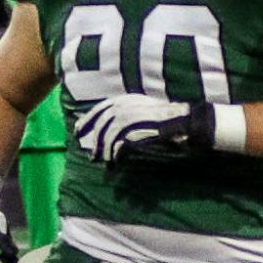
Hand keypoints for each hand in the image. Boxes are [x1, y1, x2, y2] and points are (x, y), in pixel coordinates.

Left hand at [73, 94, 207, 162]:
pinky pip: (118, 146)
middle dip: (93, 139)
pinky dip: (114, 156)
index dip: (87, 119)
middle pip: (101, 124)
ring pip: (107, 137)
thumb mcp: (145, 108)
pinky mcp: (134, 132)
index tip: (78, 130)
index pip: (101, 108)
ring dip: (104, 152)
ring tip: (104, 162)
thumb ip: (130, 110)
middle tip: (90, 154)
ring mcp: (129, 119)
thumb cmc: (168, 116)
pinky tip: (115, 163)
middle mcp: (125, 107)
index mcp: (127, 99)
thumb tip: (114, 121)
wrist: (184, 120)